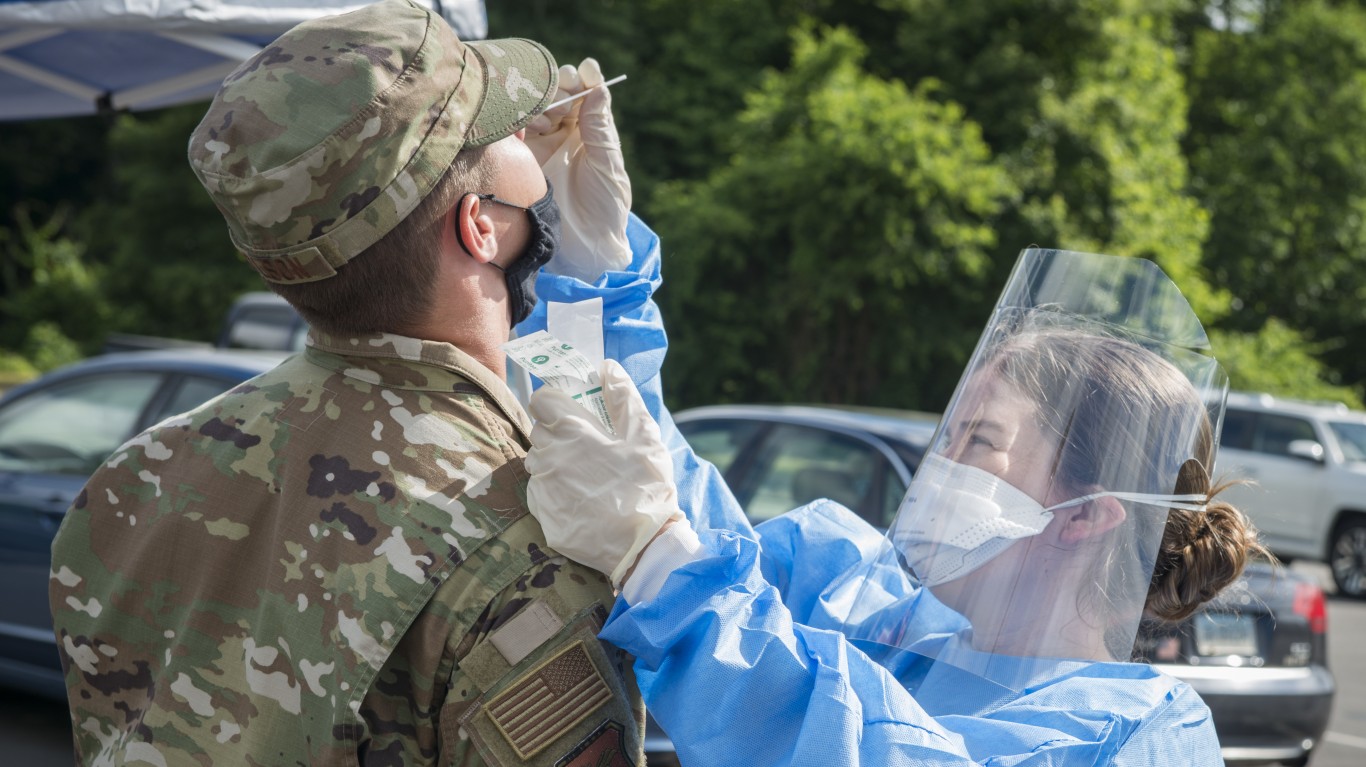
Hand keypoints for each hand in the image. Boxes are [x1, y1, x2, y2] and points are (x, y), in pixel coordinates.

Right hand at [524, 58, 631, 282]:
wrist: (585, 248)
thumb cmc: (606, 208)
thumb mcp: (608, 166)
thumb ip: (600, 128)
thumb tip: (598, 88)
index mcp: (592, 130)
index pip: (587, 93)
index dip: (585, 77)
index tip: (586, 72)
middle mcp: (566, 131)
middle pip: (558, 93)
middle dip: (559, 85)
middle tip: (562, 89)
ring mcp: (543, 143)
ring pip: (536, 107)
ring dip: (540, 103)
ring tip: (546, 118)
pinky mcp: (523, 157)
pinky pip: (516, 129)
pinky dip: (520, 120)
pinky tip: (528, 125)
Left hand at [525, 359, 680, 587]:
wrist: (642, 548)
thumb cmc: (646, 488)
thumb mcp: (645, 436)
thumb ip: (623, 397)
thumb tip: (607, 367)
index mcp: (571, 432)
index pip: (541, 399)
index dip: (557, 401)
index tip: (575, 410)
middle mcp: (548, 457)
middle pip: (539, 429)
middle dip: (559, 430)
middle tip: (590, 445)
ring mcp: (542, 488)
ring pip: (538, 461)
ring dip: (555, 460)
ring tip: (588, 474)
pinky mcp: (542, 516)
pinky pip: (541, 491)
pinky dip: (556, 490)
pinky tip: (582, 499)